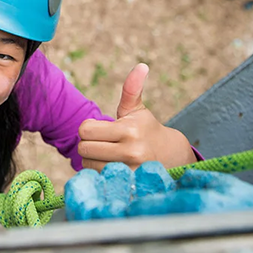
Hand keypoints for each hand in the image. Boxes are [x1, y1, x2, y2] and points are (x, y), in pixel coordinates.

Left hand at [77, 64, 195, 170]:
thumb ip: (132, 89)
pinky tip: (112, 167)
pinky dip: (99, 173)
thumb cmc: (146, 129)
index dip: (89, 128)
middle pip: (83, 149)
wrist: (169, 157)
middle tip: (103, 143)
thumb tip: (141, 66)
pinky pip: (97, 179)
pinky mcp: (127, 185)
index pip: (85, 130)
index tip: (100, 129)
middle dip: (89, 144)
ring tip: (109, 155)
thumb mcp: (137, 110)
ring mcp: (129, 171)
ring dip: (93, 160)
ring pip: (87, 165)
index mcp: (129, 130)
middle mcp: (130, 152)